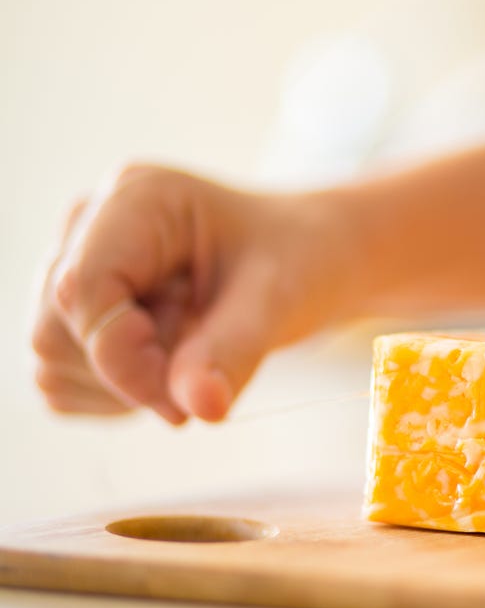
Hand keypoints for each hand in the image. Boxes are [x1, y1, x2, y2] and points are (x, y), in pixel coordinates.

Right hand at [32, 164, 352, 422]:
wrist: (309, 256)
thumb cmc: (299, 259)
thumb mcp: (279, 300)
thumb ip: (234, 351)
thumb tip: (200, 408)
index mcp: (136, 199)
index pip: (83, 289)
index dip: (122, 357)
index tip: (182, 398)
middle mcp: (91, 224)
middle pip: (55, 329)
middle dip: (127, 371)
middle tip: (202, 367)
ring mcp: (77, 265)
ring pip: (51, 358)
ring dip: (122, 385)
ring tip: (193, 350)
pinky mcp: (78, 310)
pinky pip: (63, 378)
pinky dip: (114, 396)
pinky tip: (170, 364)